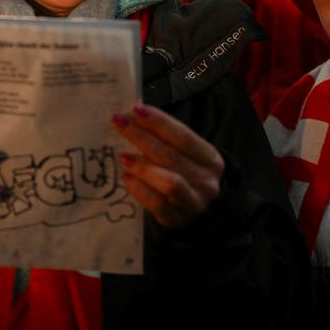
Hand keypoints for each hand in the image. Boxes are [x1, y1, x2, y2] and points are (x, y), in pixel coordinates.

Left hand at [111, 105, 224, 228]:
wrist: (196, 210)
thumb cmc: (185, 174)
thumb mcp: (183, 154)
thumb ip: (164, 137)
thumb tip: (131, 115)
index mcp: (210, 158)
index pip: (183, 136)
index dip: (159, 122)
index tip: (136, 109)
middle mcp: (207, 181)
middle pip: (171, 156)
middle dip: (142, 137)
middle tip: (119, 123)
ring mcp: (194, 203)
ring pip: (169, 182)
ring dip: (143, 167)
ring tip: (123, 156)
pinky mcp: (177, 220)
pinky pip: (157, 204)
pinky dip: (140, 190)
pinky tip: (126, 178)